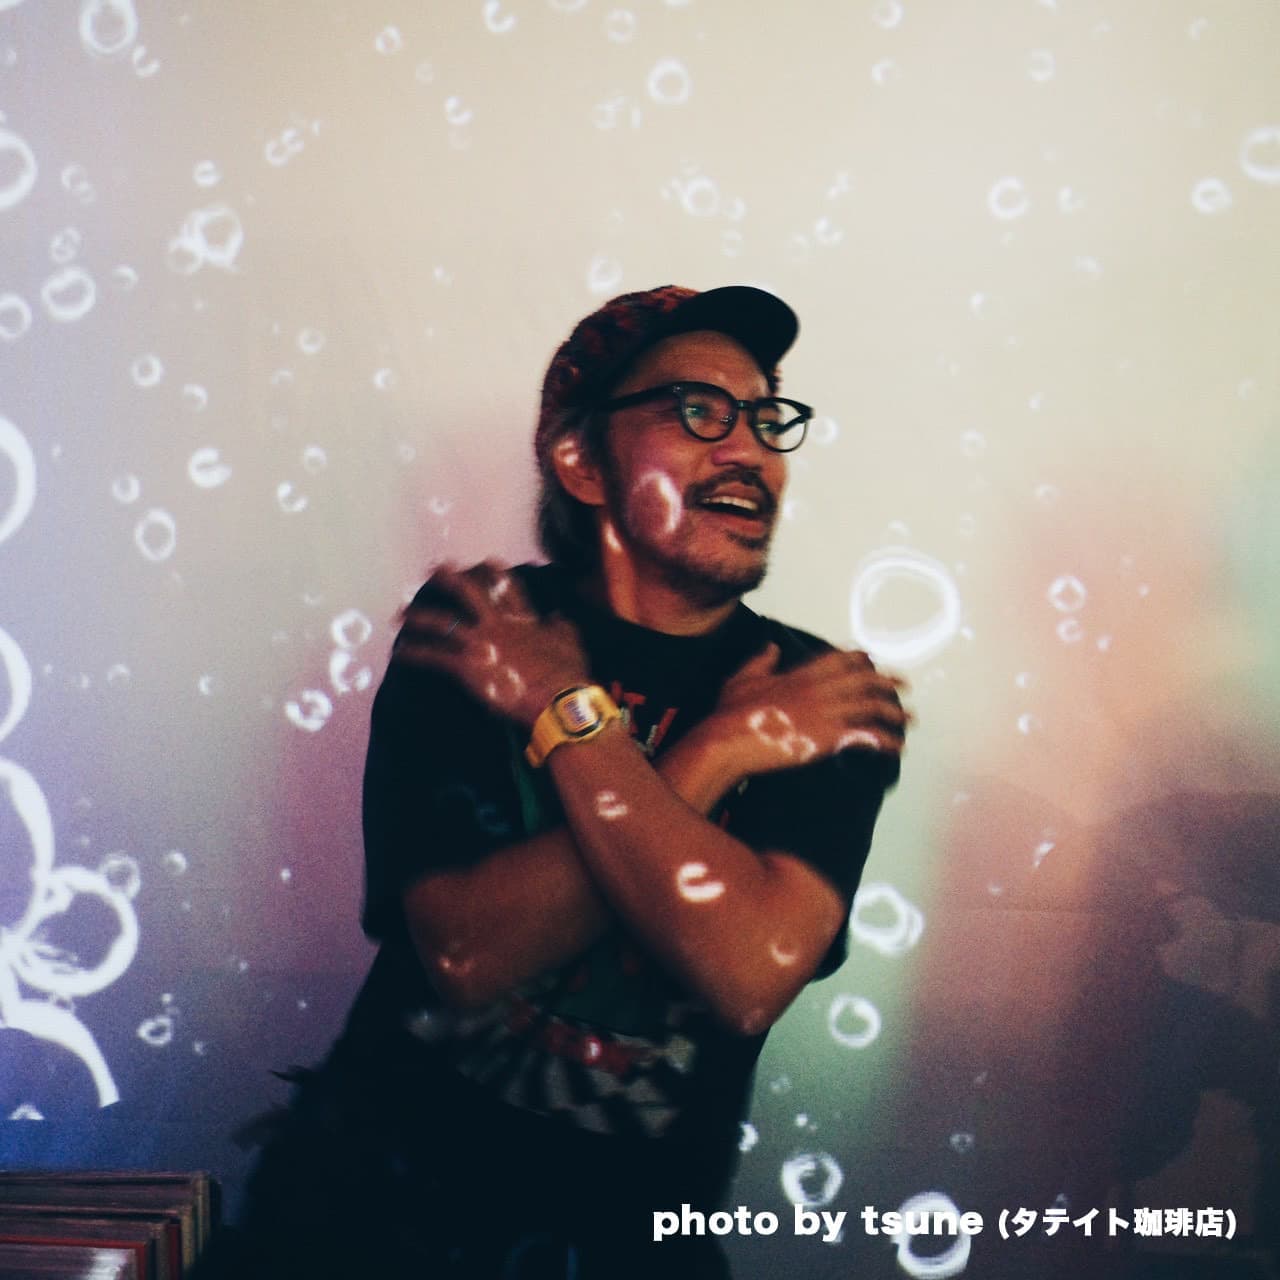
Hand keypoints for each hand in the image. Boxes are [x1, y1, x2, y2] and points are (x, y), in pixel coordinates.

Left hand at [392, 562, 589, 727]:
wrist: (559, 700)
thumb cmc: (568, 674)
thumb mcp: (571, 642)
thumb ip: (561, 625)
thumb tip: (558, 616)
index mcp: (522, 619)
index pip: (505, 587)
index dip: (494, 572)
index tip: (484, 561)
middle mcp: (497, 625)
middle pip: (466, 593)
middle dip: (447, 579)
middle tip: (431, 570)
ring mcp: (480, 644)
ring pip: (441, 623)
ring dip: (418, 618)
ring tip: (400, 616)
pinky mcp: (467, 667)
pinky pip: (433, 656)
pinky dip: (414, 653)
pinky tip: (399, 652)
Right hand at [709, 643, 909, 773]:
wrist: (729, 739)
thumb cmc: (731, 713)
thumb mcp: (742, 677)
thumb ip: (761, 660)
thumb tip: (771, 646)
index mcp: (802, 674)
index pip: (842, 659)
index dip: (863, 661)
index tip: (875, 664)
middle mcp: (820, 689)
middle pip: (866, 680)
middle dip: (890, 682)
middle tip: (905, 686)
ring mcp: (826, 712)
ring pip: (873, 706)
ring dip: (896, 712)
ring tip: (910, 719)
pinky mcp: (828, 737)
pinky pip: (868, 736)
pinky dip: (887, 741)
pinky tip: (897, 748)